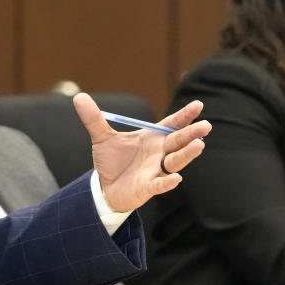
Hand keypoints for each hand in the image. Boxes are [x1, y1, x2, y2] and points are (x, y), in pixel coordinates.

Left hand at [72, 93, 210, 212]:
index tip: (198, 105)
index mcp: (152, 138)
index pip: (171, 125)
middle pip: (178, 142)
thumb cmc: (111, 161)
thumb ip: (93, 119)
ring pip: (174, 162)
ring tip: (199, 145)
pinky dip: (167, 182)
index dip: (184, 116)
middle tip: (206, 126)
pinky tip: (176, 178)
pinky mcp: (148, 187)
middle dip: (191, 134)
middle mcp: (158, 153)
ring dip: (186, 155)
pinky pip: (160, 185)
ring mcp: (155, 171)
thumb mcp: (101, 138)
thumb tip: (79, 96)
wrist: (104, 187)